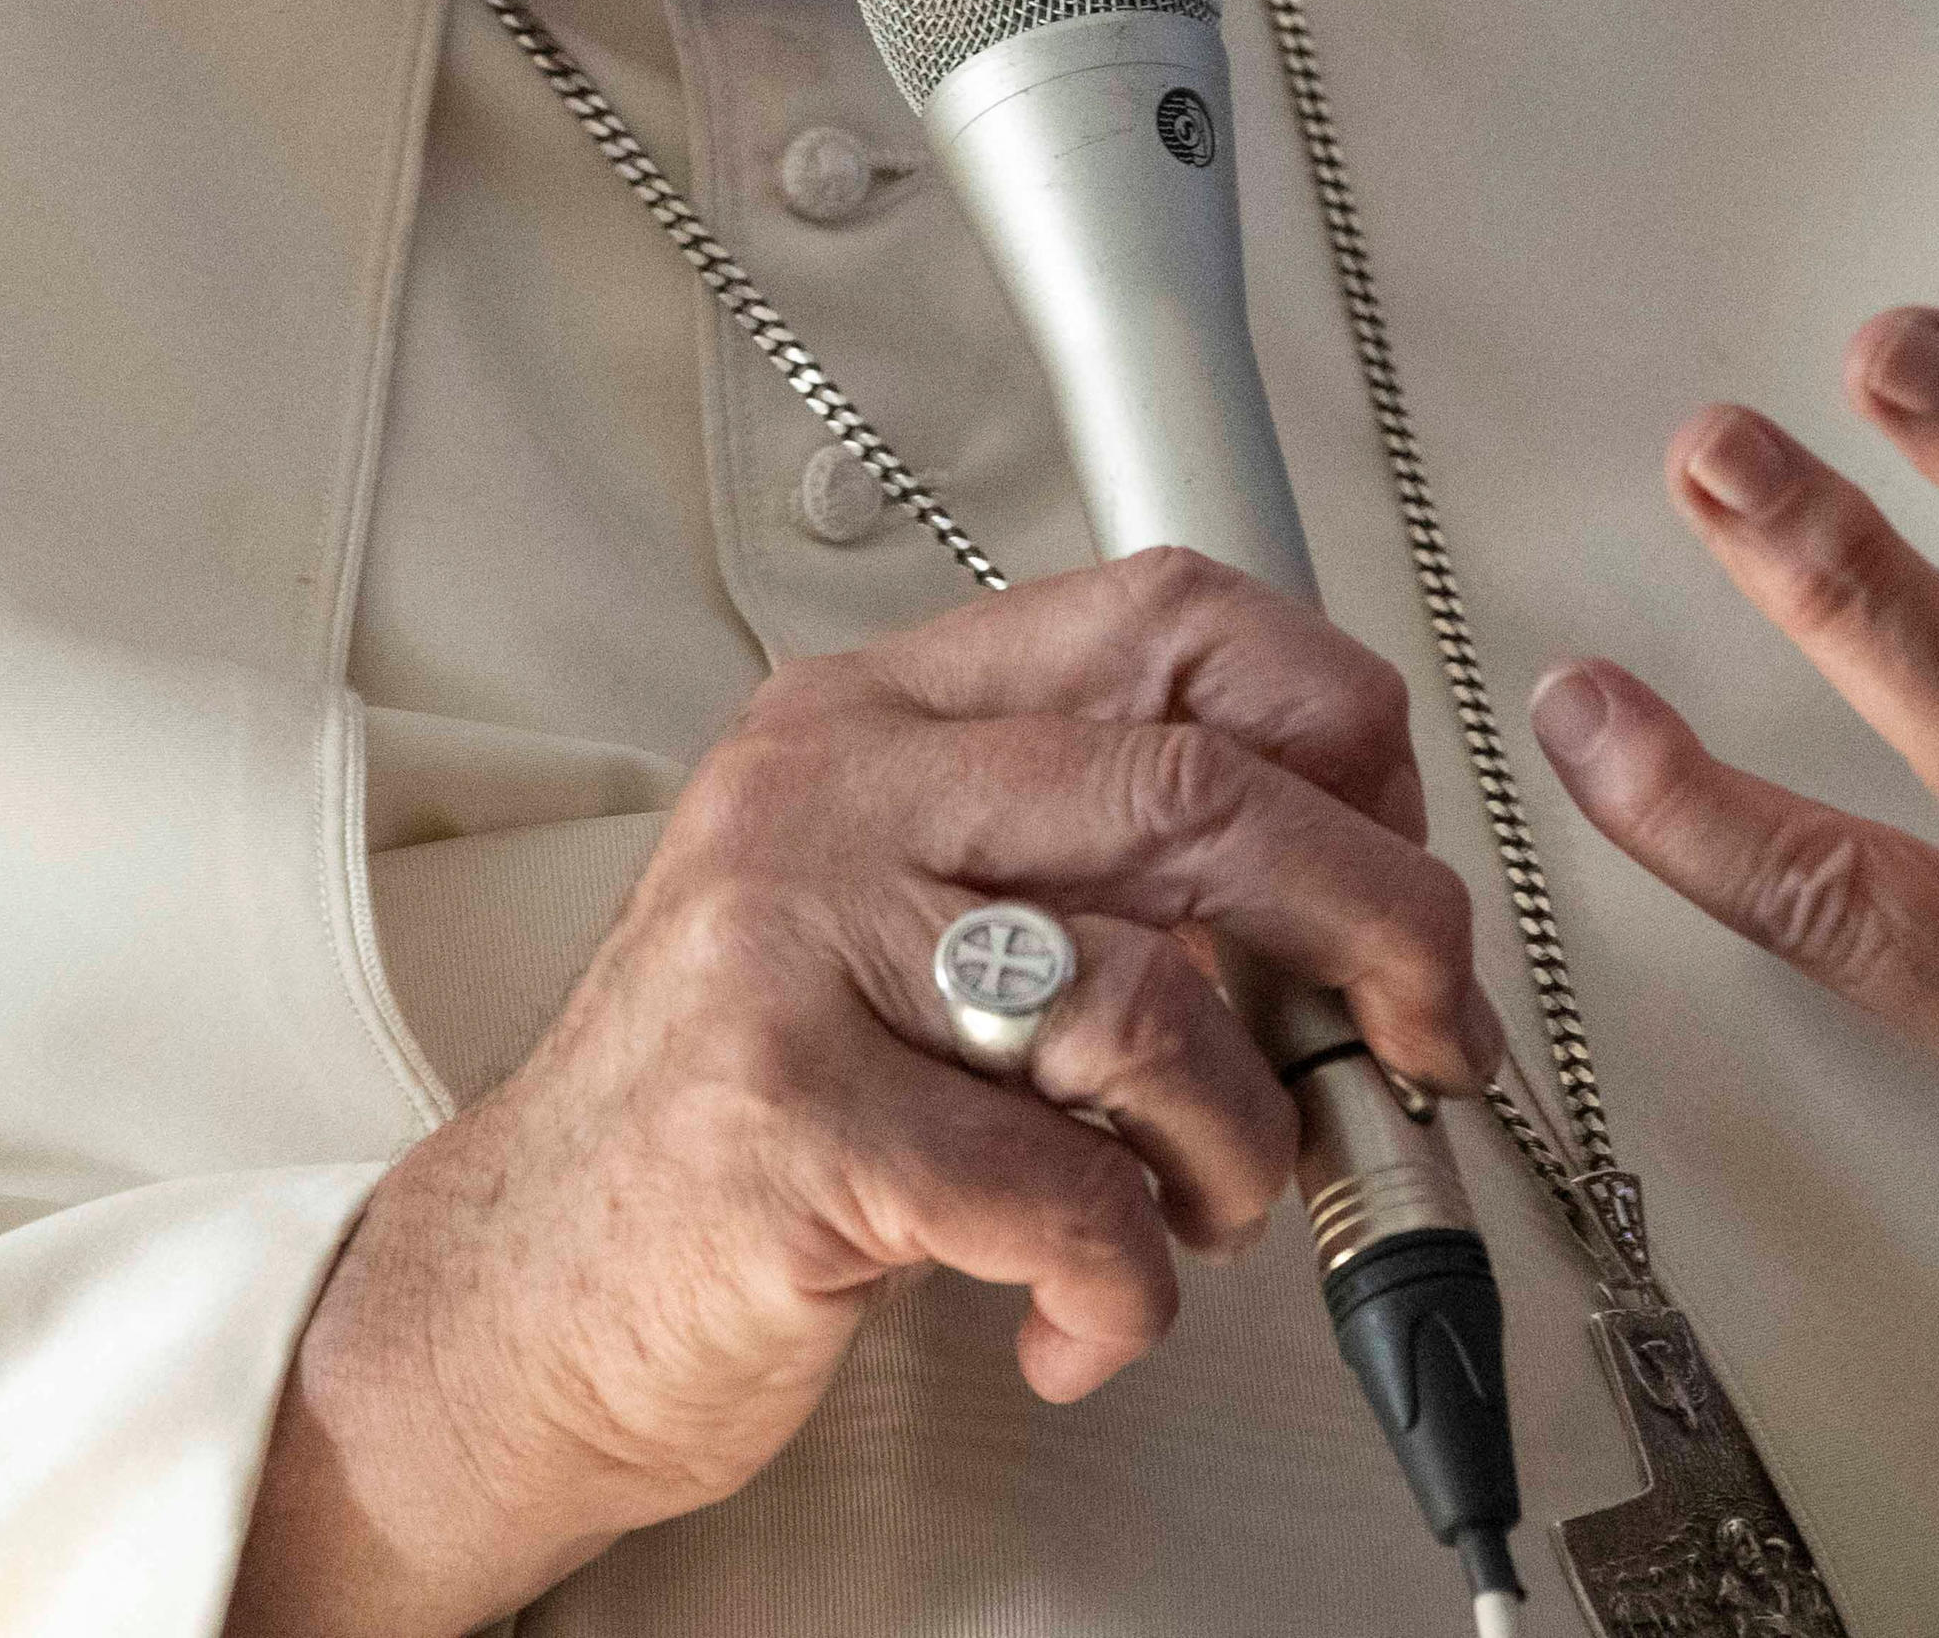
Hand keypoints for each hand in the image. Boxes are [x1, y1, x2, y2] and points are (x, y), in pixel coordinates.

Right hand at [230, 549, 1497, 1635]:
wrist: (511, 1295)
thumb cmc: (732, 1116)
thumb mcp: (894, 925)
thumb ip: (1076, 869)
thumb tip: (1347, 896)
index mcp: (875, 717)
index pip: (1167, 620)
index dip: (1336, 722)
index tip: (1399, 843)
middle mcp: (831, 799)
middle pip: (1197, 790)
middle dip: (1378, 922)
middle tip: (1427, 1034)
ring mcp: (795, 951)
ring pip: (1153, 1004)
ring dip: (1245, 1147)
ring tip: (1202, 1214)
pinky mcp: (790, 1127)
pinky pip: (1068, 1195)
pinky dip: (1129, 1286)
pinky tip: (1087, 1318)